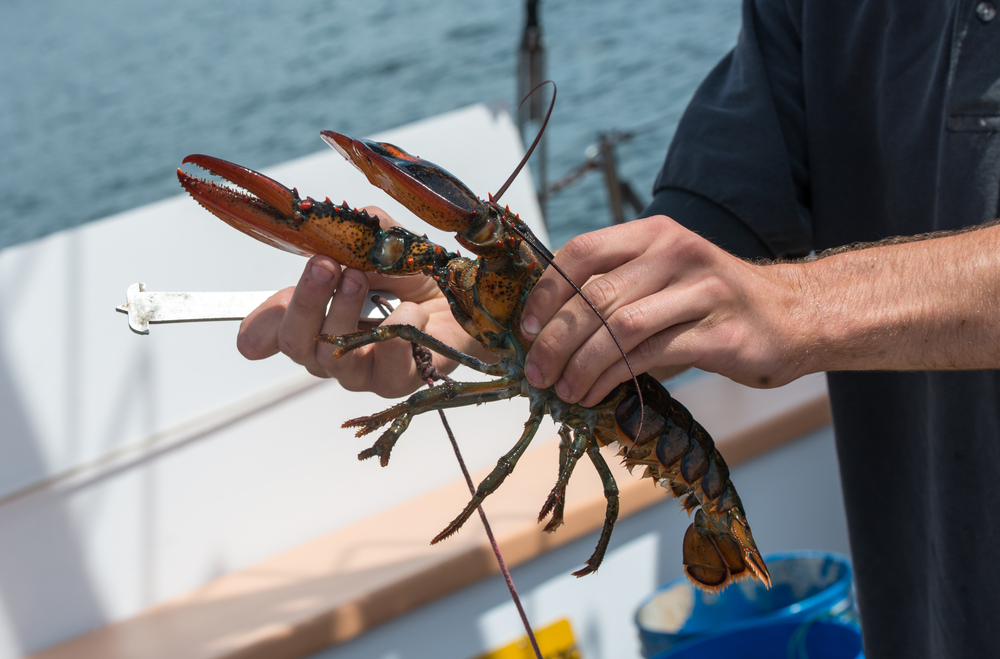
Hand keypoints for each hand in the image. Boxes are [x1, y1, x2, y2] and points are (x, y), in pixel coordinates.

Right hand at [236, 207, 485, 397]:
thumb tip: (333, 228)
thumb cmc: (417, 278)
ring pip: (335, 359)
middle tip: (324, 265)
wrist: (468, 302)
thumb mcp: (382, 245)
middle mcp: (333, 353)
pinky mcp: (399, 382)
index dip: (259, 328)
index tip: (250, 330)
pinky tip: (415, 310)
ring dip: (345, 313)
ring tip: (362, 278)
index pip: (275, 332)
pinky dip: (401, 330)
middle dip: (306, 302)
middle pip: (298, 345)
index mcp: (318, 321)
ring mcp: (364, 373)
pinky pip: (389, 366)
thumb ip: (354, 235)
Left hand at [519, 216, 803, 405]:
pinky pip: (651, 355)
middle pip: (595, 294)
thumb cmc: (716, 302)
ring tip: (562, 389)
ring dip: (580, 364)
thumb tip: (548, 331)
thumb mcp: (666, 278)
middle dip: (555, 339)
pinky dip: (612, 378)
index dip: (546, 292)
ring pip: (619, 327)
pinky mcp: (720, 332)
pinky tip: (595, 395)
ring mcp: (702, 290)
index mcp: (655, 234)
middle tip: (535, 372)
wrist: (797, 315)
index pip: (583, 252)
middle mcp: (677, 253)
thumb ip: (618, 291)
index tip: (526, 329)